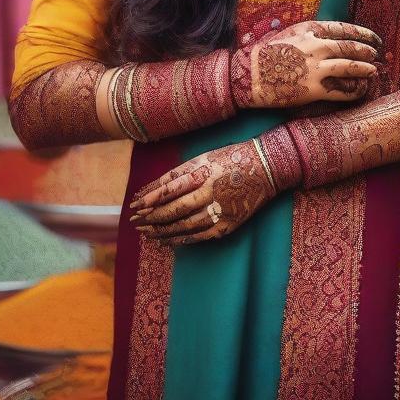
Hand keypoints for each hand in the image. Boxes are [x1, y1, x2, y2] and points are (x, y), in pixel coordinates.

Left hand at [128, 140, 273, 245]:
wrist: (266, 168)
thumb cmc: (231, 159)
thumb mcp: (203, 158)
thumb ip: (178, 173)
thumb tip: (152, 188)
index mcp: (202, 174)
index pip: (168, 190)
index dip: (149, 200)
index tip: (134, 206)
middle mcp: (209, 194)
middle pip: (173, 210)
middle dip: (150, 218)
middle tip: (134, 222)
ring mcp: (220, 212)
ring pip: (183, 226)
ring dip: (161, 231)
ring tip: (146, 233)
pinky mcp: (228, 225)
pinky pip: (199, 237)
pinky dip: (180, 240)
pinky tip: (166, 241)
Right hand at [230, 21, 381, 109]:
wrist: (248, 74)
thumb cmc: (264, 53)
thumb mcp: (288, 34)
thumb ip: (309, 34)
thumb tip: (328, 38)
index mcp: (309, 30)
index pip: (343, 29)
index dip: (362, 33)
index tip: (373, 37)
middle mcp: (315, 47)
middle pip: (350, 47)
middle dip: (366, 50)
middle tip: (376, 54)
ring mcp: (316, 68)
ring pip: (350, 67)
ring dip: (365, 69)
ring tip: (373, 70)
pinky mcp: (313, 90)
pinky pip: (341, 90)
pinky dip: (354, 90)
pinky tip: (360, 90)